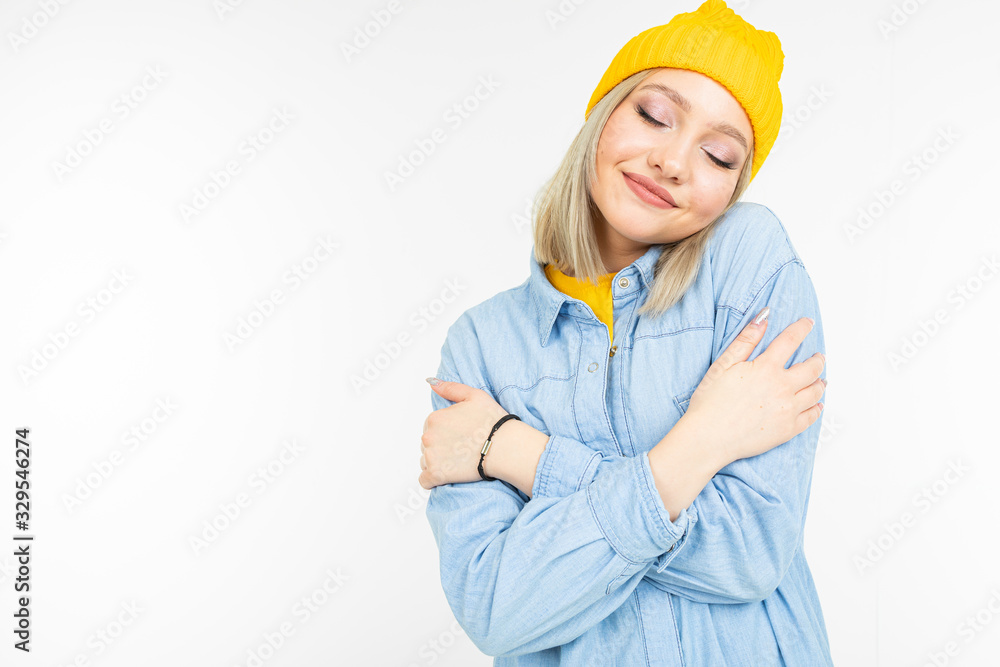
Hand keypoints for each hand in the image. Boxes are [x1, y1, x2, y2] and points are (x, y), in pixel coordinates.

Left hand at [419, 379, 509, 489]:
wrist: (504, 447)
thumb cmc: (493, 421)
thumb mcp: (474, 395)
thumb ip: (450, 388)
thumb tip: (431, 382)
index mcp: (434, 418)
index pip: (432, 427)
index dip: (447, 431)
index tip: (462, 435)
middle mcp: (428, 436)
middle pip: (427, 444)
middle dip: (441, 446)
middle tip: (462, 449)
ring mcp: (431, 456)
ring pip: (426, 461)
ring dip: (438, 462)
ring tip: (459, 461)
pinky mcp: (436, 475)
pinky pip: (425, 480)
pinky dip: (433, 479)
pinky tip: (447, 475)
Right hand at [682, 307, 825, 466]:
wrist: (709, 438)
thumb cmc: (710, 403)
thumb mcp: (723, 365)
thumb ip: (745, 341)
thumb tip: (763, 319)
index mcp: (766, 369)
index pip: (790, 341)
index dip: (801, 328)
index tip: (807, 323)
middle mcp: (782, 388)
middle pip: (811, 368)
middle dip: (817, 359)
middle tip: (818, 356)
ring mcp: (788, 410)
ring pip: (815, 392)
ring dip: (820, 382)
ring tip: (821, 379)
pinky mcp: (788, 430)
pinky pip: (811, 417)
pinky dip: (817, 408)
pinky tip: (816, 405)